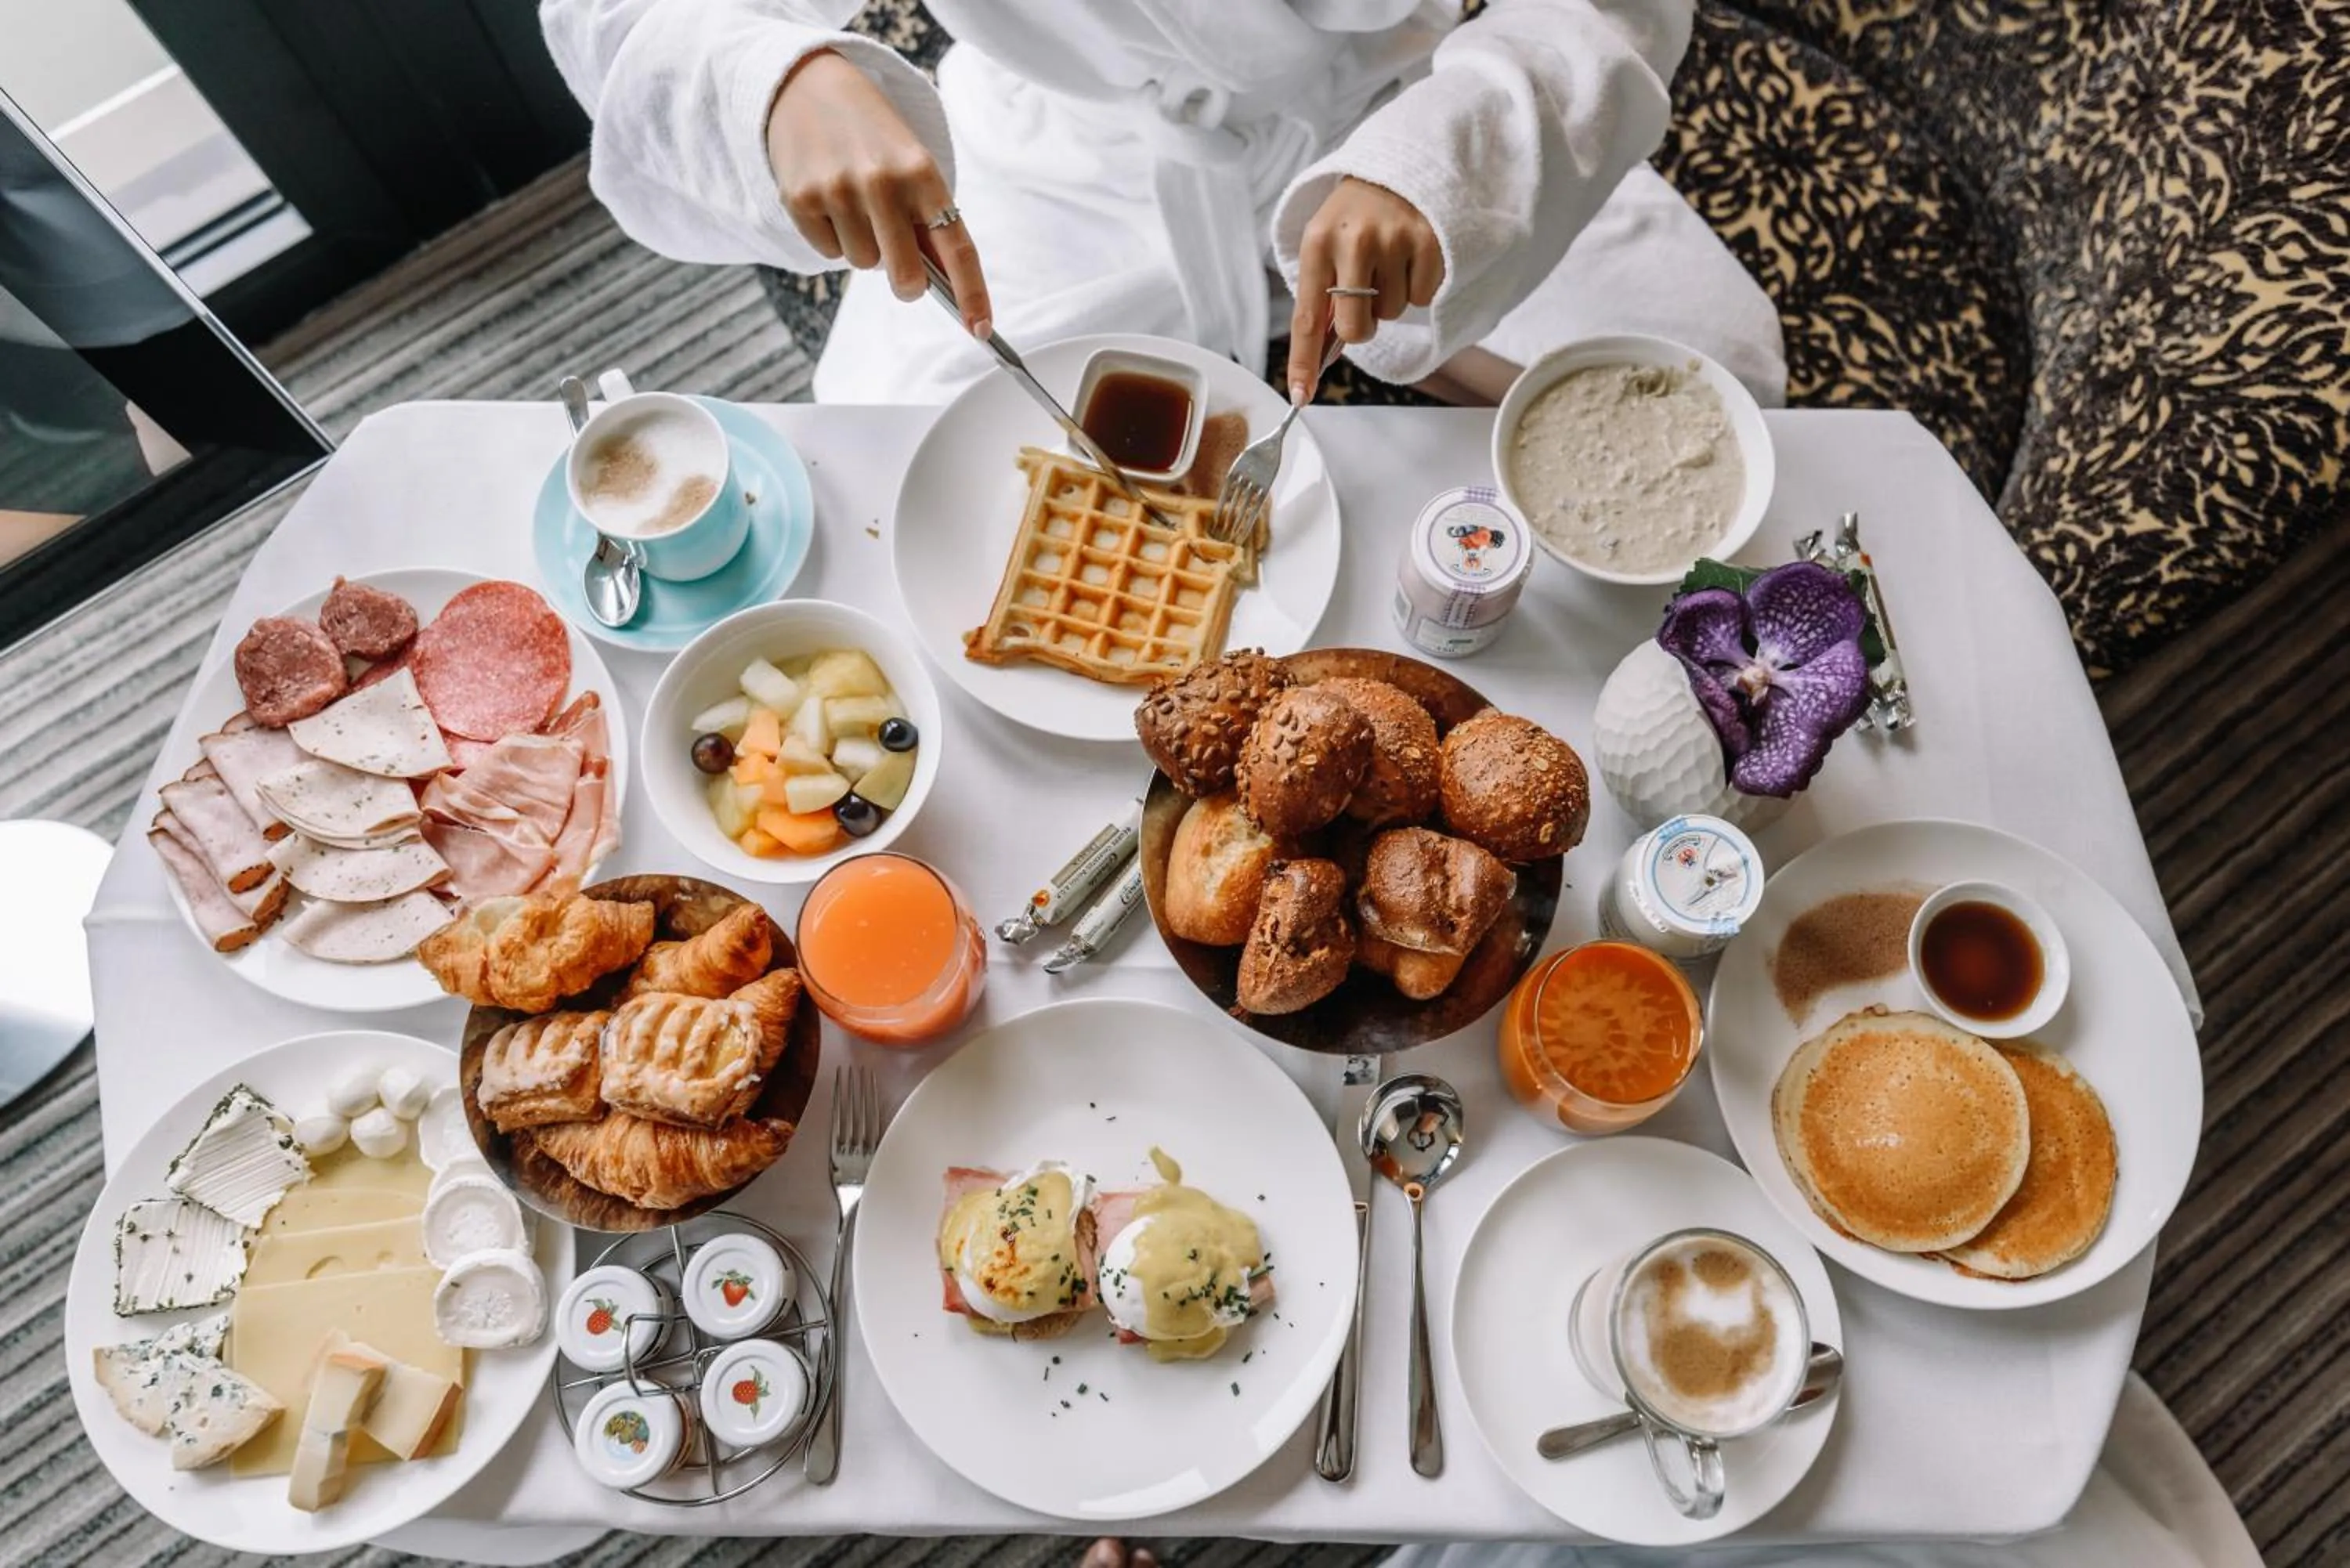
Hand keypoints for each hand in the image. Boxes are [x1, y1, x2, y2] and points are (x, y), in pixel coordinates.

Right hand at [765, 49, 990, 335]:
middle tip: (904, 274)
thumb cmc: (871, 133)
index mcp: (922, 172)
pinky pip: (828, 253)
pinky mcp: (799, 199)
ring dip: (865, 248)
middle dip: (908, 285)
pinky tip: (828, 199)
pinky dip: (832, 237)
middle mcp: (881, 182)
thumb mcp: (910, 162)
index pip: (957, 248)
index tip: (981, 329)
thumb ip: (926, 217)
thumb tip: (941, 283)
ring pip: (863, 265)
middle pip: (905, 277)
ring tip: (856, 204)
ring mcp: (837, 191)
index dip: (973, 294)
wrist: (804, 85)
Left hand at [1288, 177, 1443, 401]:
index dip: (1304, 361)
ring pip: (1392, 314)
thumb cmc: (1354, 218)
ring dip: (1390, 298)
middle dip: (1362, 325)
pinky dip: (1417, 286)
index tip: (1301, 396)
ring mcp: (1394, 240)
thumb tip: (1321, 359)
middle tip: (1365, 294)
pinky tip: (1410, 255)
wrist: (1395, 168)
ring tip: (1388, 260)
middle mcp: (1353, 241)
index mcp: (1316, 244)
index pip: (1307, 317)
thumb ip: (1321, 295)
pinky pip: (1422, 298)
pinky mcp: (1430, 241)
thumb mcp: (1324, 245)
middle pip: (1357, 329)